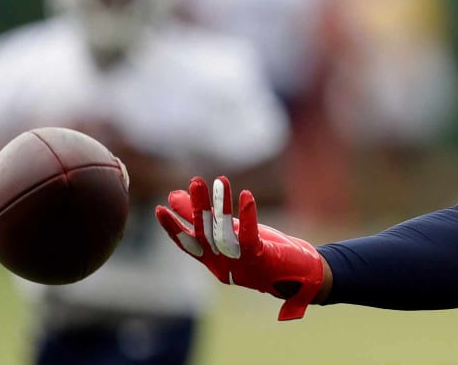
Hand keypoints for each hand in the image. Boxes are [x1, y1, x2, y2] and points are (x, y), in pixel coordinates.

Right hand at [155, 176, 325, 319]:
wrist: (298, 276)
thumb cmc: (260, 252)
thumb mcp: (229, 233)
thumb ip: (204, 219)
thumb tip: (173, 196)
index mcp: (213, 261)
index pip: (188, 244)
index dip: (172, 228)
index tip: (159, 209)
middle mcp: (223, 265)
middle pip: (206, 234)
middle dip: (199, 208)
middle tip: (196, 181)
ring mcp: (241, 264)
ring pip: (226, 233)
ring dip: (222, 205)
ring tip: (220, 180)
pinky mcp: (261, 259)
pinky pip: (251, 236)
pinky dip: (247, 216)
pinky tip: (246, 196)